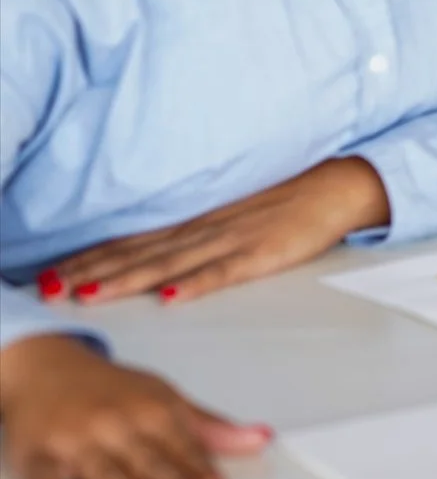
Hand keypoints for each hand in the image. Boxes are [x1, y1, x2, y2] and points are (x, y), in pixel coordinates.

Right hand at [0, 333, 268, 478]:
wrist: (46, 369)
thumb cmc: (113, 391)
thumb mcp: (163, 399)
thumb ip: (209, 428)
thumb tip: (263, 439)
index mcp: (150, 409)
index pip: (182, 449)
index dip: (201, 473)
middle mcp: (114, 423)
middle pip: (149, 465)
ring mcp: (73, 441)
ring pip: (104, 475)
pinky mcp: (34, 456)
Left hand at [44, 158, 388, 308]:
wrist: (341, 182)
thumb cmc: (290, 199)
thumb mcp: (235, 212)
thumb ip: (198, 232)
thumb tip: (156, 258)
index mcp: (199, 221)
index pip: (134, 241)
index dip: (91, 258)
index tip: (52, 274)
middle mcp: (207, 229)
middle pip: (140, 253)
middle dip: (93, 272)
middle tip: (52, 289)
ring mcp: (235, 240)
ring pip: (171, 263)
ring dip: (129, 280)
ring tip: (92, 295)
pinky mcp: (265, 253)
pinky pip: (225, 271)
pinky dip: (197, 284)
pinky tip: (171, 296)